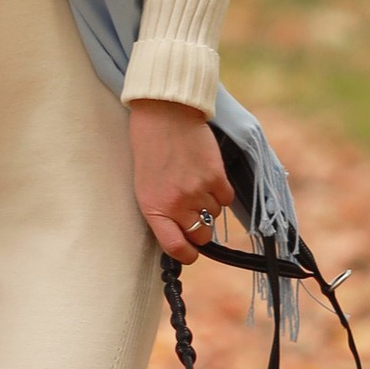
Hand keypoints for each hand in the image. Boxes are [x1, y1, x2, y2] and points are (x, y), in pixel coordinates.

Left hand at [131, 98, 229, 263]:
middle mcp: (176, 203)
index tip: (189, 252)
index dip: (187, 255)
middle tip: (193, 211)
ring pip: (214, 215)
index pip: (176, 247)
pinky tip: (205, 173)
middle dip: (200, 229)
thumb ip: (160, 211)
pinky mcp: (216, 177)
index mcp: (153, 207)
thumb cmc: (149, 149)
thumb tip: (180, 237)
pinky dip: (219, 190)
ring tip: (192, 180)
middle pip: (201, 235)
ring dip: (208, 204)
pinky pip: (226, 199)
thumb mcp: (143, 185)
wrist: (162, 113)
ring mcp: (198, 191)